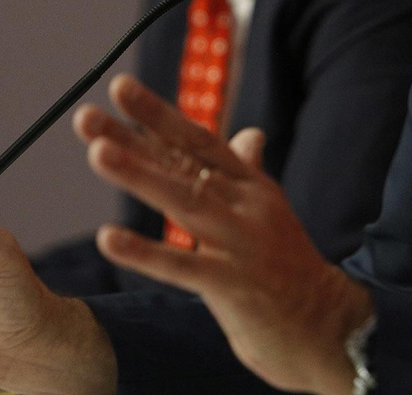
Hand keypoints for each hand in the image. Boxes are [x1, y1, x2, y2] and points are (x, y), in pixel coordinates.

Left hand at [75, 75, 373, 394]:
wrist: (326, 326)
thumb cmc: (287, 268)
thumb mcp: (268, 212)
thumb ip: (247, 173)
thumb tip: (248, 133)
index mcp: (250, 185)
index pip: (197, 141)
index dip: (158, 114)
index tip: (119, 86)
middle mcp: (246, 205)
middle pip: (182, 164)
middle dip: (133, 139)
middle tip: (85, 117)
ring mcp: (241, 244)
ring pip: (185, 202)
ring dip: (139, 176)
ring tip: (97, 153)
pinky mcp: (234, 287)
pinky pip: (183, 267)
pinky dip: (145, 253)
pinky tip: (108, 239)